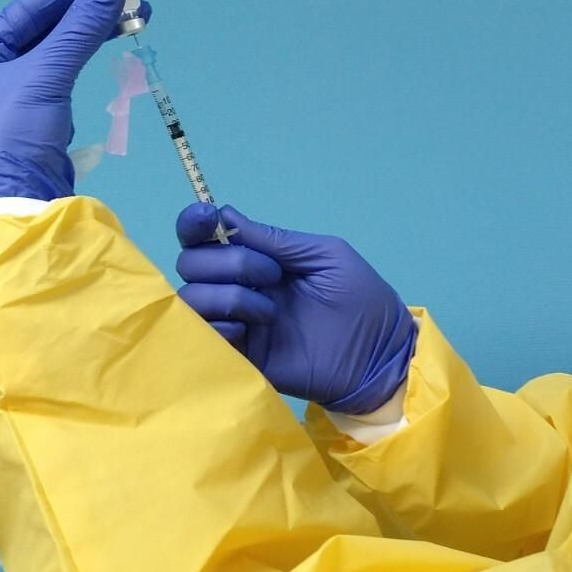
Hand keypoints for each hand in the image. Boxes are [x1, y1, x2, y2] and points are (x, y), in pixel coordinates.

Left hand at [0, 0, 148, 208]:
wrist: (15, 205)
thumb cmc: (12, 135)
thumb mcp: (44, 76)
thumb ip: (79, 29)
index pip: (27, 11)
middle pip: (44, 31)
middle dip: (88, 11)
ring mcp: (10, 100)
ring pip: (58, 56)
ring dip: (93, 35)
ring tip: (134, 17)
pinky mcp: (35, 123)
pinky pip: (63, 80)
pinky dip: (87, 63)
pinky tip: (108, 50)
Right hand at [175, 204, 416, 413]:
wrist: (380, 355)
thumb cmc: (361, 300)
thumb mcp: (326, 255)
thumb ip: (276, 239)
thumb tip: (225, 214)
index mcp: (258, 260)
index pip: (205, 238)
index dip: (195, 224)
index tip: (210, 220)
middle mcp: (239, 287)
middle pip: (191, 264)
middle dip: (226, 262)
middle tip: (272, 275)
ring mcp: (236, 322)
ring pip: (191, 299)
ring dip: (226, 296)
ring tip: (269, 310)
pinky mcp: (240, 357)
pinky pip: (204, 336)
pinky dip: (220, 326)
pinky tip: (252, 329)